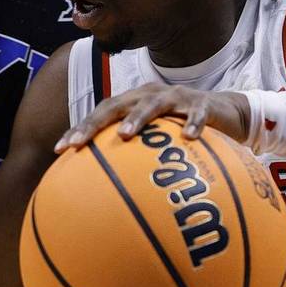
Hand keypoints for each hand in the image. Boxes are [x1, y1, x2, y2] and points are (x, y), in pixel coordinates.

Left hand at [54, 84, 249, 151]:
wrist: (226, 112)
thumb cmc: (183, 131)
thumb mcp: (158, 141)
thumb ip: (134, 157)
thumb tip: (105, 190)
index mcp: (135, 102)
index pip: (101, 112)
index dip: (80, 128)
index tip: (59, 150)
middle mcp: (151, 96)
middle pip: (118, 104)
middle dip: (96, 123)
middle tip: (79, 142)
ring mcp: (178, 98)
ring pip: (153, 105)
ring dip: (138, 118)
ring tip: (125, 135)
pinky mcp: (204, 105)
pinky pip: (198, 114)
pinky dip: (194, 125)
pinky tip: (190, 139)